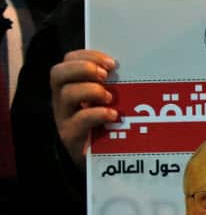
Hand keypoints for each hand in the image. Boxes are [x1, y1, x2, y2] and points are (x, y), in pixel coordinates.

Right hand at [49, 49, 117, 166]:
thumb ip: (117, 84)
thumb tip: (139, 65)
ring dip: (91, 90)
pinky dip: (97, 114)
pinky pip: (77, 121)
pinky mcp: (70, 137)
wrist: (101, 158)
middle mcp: (63, 99)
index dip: (88, 56)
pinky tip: (113, 115)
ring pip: (66, 95)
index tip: (112, 62)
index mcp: (72, 84)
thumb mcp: (112, 99)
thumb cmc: (110, 123)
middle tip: (106, 75)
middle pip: (58, 73)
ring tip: (109, 97)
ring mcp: (64, 118)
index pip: (69, 60)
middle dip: (83, 68)